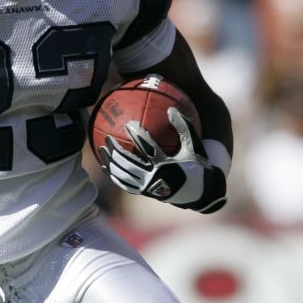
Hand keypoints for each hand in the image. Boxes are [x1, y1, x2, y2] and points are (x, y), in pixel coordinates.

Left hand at [98, 107, 228, 213]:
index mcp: (167, 165)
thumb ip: (184, 127)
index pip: (149, 148)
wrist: (200, 193)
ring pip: (124, 175)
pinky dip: (114, 175)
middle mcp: (155, 177)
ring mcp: (148, 187)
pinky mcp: (145, 193)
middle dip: (116, 150)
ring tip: (101, 149)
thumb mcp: (194, 146)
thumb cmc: (197, 165)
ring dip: (111, 162)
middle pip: (130, 163)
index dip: (138, 135)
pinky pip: (125, 184)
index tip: (128, 123)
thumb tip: (171, 108)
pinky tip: (105, 166)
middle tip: (107, 137)